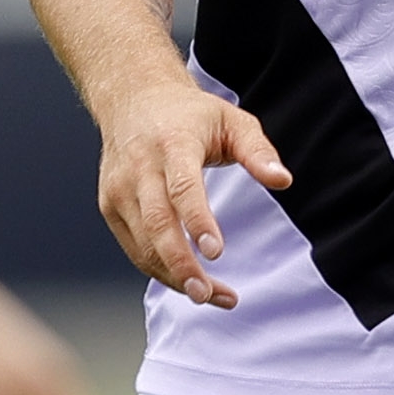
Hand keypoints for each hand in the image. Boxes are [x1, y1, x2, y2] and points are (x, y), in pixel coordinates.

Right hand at [90, 74, 289, 308]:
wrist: (133, 99)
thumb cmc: (191, 115)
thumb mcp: (232, 120)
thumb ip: (258, 150)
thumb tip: (283, 180)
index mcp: (172, 144)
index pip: (183, 188)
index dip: (198, 222)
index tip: (217, 253)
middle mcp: (140, 168)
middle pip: (158, 223)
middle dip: (181, 263)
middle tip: (207, 294)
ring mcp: (120, 189)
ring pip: (143, 243)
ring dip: (174, 275)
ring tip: (209, 296)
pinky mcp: (110, 206)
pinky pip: (135, 247)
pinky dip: (159, 269)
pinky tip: (186, 281)